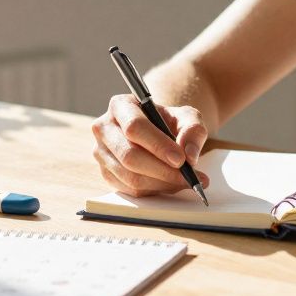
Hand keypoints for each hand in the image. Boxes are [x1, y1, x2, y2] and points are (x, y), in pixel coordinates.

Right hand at [90, 94, 209, 196]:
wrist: (158, 132)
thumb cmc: (170, 122)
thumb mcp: (187, 117)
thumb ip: (193, 130)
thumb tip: (189, 155)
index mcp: (121, 106)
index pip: (134, 127)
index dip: (158, 145)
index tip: (180, 159)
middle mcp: (104, 128)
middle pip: (129, 156)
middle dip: (162, 170)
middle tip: (188, 177)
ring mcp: (101, 153)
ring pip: (130, 177)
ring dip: (161, 183)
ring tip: (185, 181)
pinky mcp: (106, 173)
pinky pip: (130, 189)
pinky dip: (155, 190)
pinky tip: (171, 184)